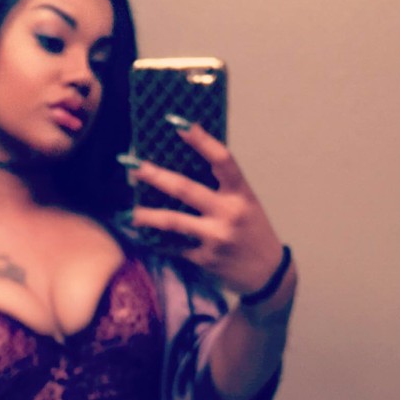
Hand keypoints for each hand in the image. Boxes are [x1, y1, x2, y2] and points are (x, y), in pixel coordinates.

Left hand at [129, 121, 287, 296]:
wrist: (267, 275)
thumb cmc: (253, 232)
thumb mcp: (246, 204)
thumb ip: (222, 188)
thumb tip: (186, 165)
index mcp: (241, 194)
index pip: (222, 160)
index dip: (201, 141)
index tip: (179, 125)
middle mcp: (228, 213)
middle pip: (186, 189)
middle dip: (156, 176)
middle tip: (134, 167)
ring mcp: (215, 237)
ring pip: (173, 221)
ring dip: (148, 215)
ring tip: (132, 212)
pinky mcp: (204, 258)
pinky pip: (175, 246)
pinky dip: (160, 242)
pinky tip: (147, 238)